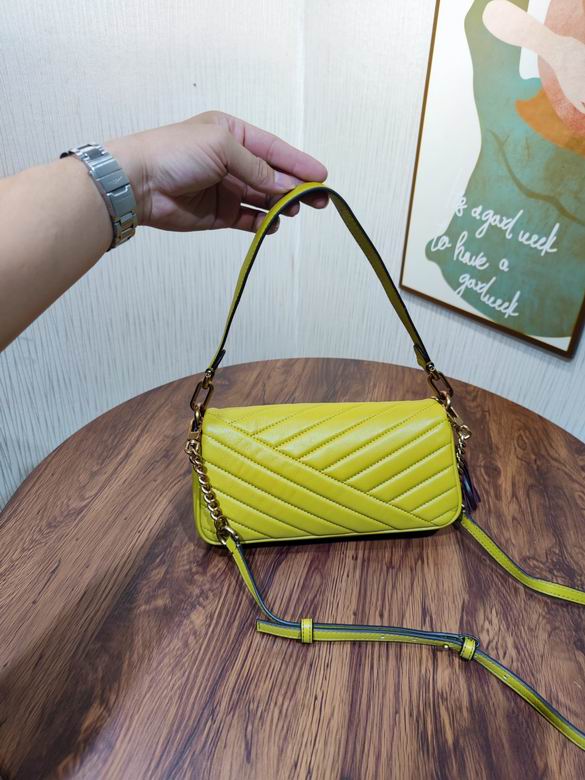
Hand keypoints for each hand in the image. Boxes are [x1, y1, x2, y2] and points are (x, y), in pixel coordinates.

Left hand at [107, 111, 327, 233]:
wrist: (139, 183)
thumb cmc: (174, 153)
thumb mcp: (221, 147)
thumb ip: (256, 167)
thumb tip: (284, 185)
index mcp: (233, 135)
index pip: (274, 150)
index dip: (299, 163)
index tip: (322, 177)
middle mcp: (232, 161)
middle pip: (273, 176)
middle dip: (296, 188)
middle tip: (318, 201)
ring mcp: (227, 189)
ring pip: (263, 199)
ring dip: (280, 205)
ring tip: (293, 211)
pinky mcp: (219, 214)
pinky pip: (248, 219)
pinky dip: (261, 223)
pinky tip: (271, 225)